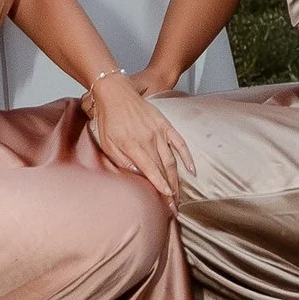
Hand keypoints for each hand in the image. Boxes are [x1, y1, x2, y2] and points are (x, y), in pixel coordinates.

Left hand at [84, 71, 186, 199]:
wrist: (115, 92)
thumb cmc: (108, 119)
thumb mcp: (107, 142)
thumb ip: (121, 160)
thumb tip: (137, 174)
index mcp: (133, 146)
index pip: (151, 171)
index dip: (161, 187)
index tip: (168, 201)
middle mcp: (149, 140)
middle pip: (163, 170)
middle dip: (170, 190)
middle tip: (174, 207)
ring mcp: (159, 132)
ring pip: (171, 160)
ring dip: (177, 179)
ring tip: (179, 194)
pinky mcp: (164, 125)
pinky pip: (179, 142)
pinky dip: (186, 156)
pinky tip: (191, 169)